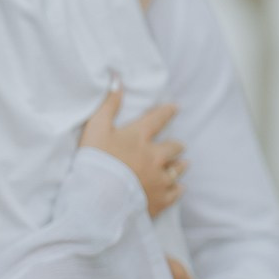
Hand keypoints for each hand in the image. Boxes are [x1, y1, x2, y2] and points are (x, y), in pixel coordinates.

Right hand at [79, 88, 184, 216]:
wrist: (99, 199)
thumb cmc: (95, 161)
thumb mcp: (96, 128)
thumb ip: (108, 104)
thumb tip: (117, 78)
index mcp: (140, 137)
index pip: (158, 119)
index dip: (167, 111)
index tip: (176, 108)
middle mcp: (155, 157)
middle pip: (174, 147)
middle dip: (176, 145)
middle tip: (180, 145)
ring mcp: (160, 179)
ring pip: (177, 170)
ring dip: (180, 166)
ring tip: (184, 164)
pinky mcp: (160, 200)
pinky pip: (175, 193)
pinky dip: (177, 189)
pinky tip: (179, 188)